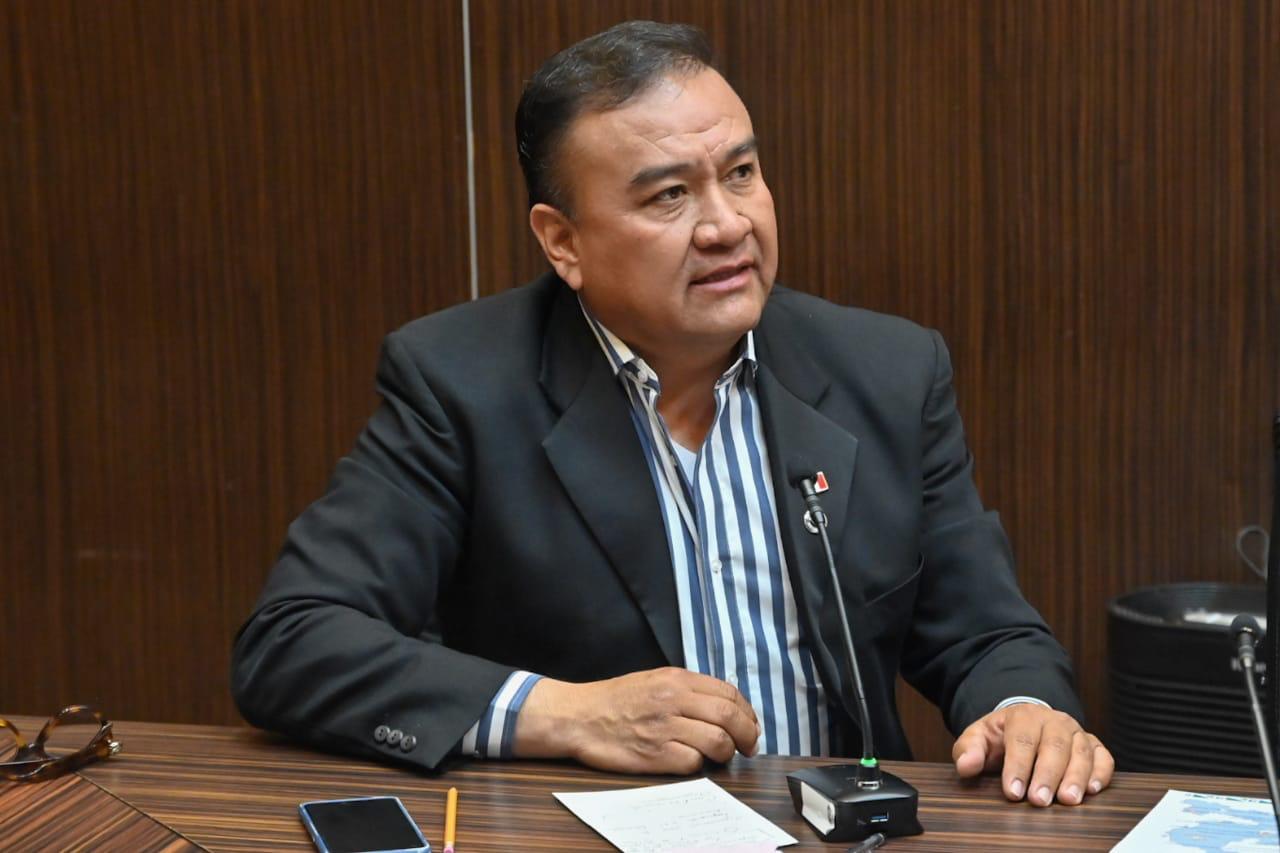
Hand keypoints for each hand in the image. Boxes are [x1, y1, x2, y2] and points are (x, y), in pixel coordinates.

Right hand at [513, 667, 760, 773]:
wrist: (578, 716)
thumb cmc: (615, 700)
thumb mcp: (654, 680)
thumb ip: (687, 689)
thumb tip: (723, 706)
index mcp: (676, 679)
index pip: (729, 694)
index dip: (747, 713)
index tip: (750, 726)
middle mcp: (674, 700)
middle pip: (730, 717)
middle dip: (747, 735)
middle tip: (748, 747)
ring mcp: (664, 728)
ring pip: (718, 741)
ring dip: (726, 753)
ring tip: (721, 757)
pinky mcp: (655, 755)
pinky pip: (693, 763)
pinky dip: (698, 765)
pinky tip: (690, 761)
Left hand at [952, 704, 1113, 805]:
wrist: (1025, 724)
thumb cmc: (1001, 736)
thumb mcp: (979, 738)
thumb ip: (969, 750)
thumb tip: (966, 765)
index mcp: (1023, 716)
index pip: (1021, 740)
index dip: (1017, 767)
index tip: (1012, 792)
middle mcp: (1053, 720)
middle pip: (1054, 745)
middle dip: (1047, 774)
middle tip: (1040, 800)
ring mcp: (1075, 732)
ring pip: (1081, 751)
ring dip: (1076, 776)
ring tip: (1068, 799)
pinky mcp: (1093, 744)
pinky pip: (1103, 757)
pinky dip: (1101, 772)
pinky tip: (1092, 789)